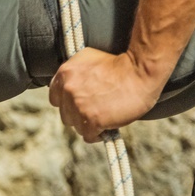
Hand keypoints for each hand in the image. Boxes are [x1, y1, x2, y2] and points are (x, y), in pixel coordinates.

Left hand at [48, 48, 164, 142]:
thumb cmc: (120, 64)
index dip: (68, 102)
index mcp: (65, 74)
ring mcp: (78, 106)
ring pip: (76, 126)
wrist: (140, 70)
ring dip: (89, 124)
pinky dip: (98, 134)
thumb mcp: (88, 59)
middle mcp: (68, 89)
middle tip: (96, 110)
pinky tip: (107, 126)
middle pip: (66, 114)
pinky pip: (88, 136)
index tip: (80, 103)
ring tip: (105, 116)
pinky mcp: (91, 120)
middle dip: (79, 114)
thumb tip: (70, 85)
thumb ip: (75, 74)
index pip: (55, 98)